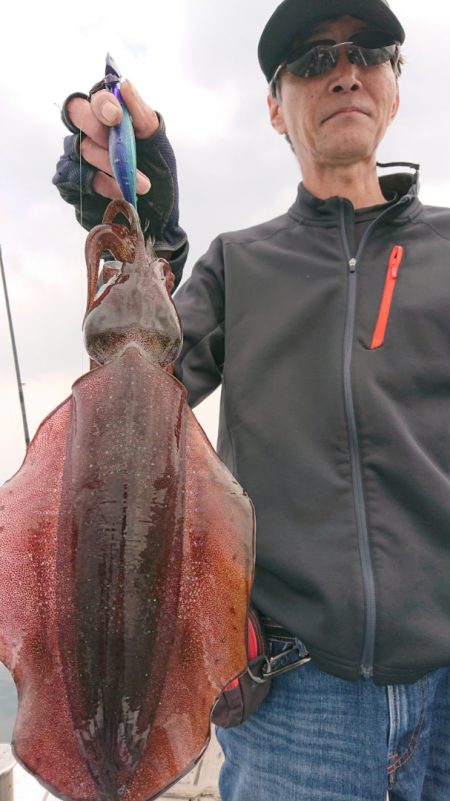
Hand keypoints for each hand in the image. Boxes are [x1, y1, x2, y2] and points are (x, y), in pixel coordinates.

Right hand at [53, 78, 187, 288]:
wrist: (159, 220)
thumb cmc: (160, 178)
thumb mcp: (159, 147)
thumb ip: (143, 117)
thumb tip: (124, 84)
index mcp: (110, 118)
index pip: (94, 97)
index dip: (101, 103)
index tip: (117, 117)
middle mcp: (89, 134)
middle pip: (77, 117)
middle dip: (101, 131)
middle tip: (124, 151)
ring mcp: (78, 159)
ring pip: (81, 150)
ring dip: (111, 166)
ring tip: (141, 184)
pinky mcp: (73, 185)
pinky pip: (77, 179)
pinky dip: (102, 185)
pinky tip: (121, 193)